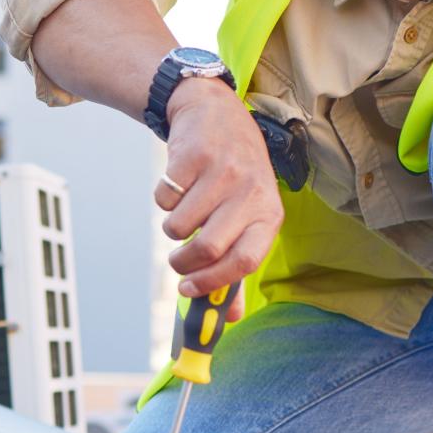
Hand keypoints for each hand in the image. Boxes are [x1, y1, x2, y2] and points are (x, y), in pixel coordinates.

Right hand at [154, 78, 281, 321]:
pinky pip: (163, 199)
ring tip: (183, 213)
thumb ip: (238, 265)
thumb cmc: (234, 175)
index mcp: (269, 214)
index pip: (245, 261)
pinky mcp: (193, 156)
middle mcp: (250, 192)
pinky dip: (162, 200)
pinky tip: (178, 184)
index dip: (214, 283)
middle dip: (183, 263)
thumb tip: (230, 317)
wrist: (216, 114)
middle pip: (208, 248)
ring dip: (171, 229)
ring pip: (179, 226)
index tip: (188, 290)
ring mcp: (222, 172)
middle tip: (177, 261)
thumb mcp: (249, 214)